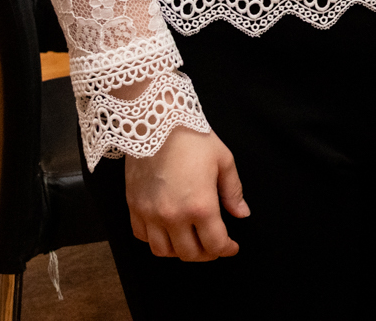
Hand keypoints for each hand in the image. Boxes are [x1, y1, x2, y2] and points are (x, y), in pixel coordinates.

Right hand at [123, 124, 248, 260]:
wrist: (156, 121)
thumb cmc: (192, 137)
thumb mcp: (223, 160)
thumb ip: (233, 191)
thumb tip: (241, 213)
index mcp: (200, 206)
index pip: (215, 244)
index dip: (226, 250)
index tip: (232, 247)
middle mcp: (173, 216)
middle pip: (189, 253)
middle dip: (206, 254)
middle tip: (214, 246)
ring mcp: (150, 214)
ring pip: (163, 251)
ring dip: (179, 252)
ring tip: (190, 241)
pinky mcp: (133, 207)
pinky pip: (141, 236)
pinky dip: (155, 240)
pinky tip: (166, 231)